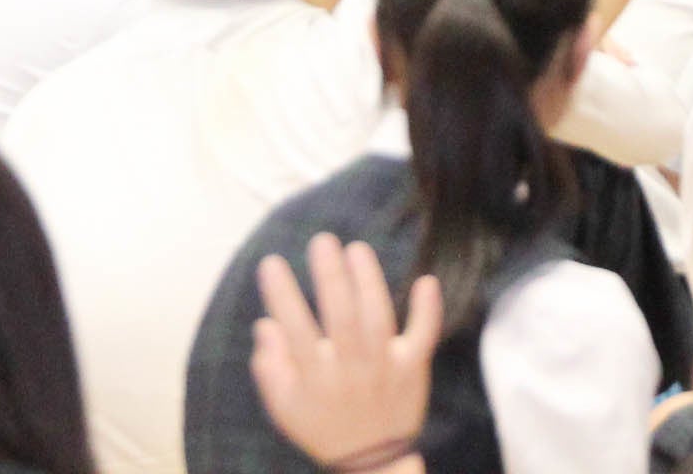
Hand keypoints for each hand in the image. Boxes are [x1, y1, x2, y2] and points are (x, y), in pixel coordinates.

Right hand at [251, 237, 437, 473]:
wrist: (372, 461)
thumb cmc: (322, 426)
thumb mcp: (285, 408)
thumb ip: (270, 368)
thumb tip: (265, 324)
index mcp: (315, 378)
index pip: (294, 329)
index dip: (281, 295)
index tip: (271, 263)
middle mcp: (350, 370)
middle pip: (341, 317)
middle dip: (330, 277)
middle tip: (322, 241)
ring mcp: (385, 367)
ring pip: (378, 318)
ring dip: (368, 281)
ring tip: (356, 249)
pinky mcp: (413, 367)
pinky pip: (424, 337)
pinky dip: (428, 310)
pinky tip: (426, 280)